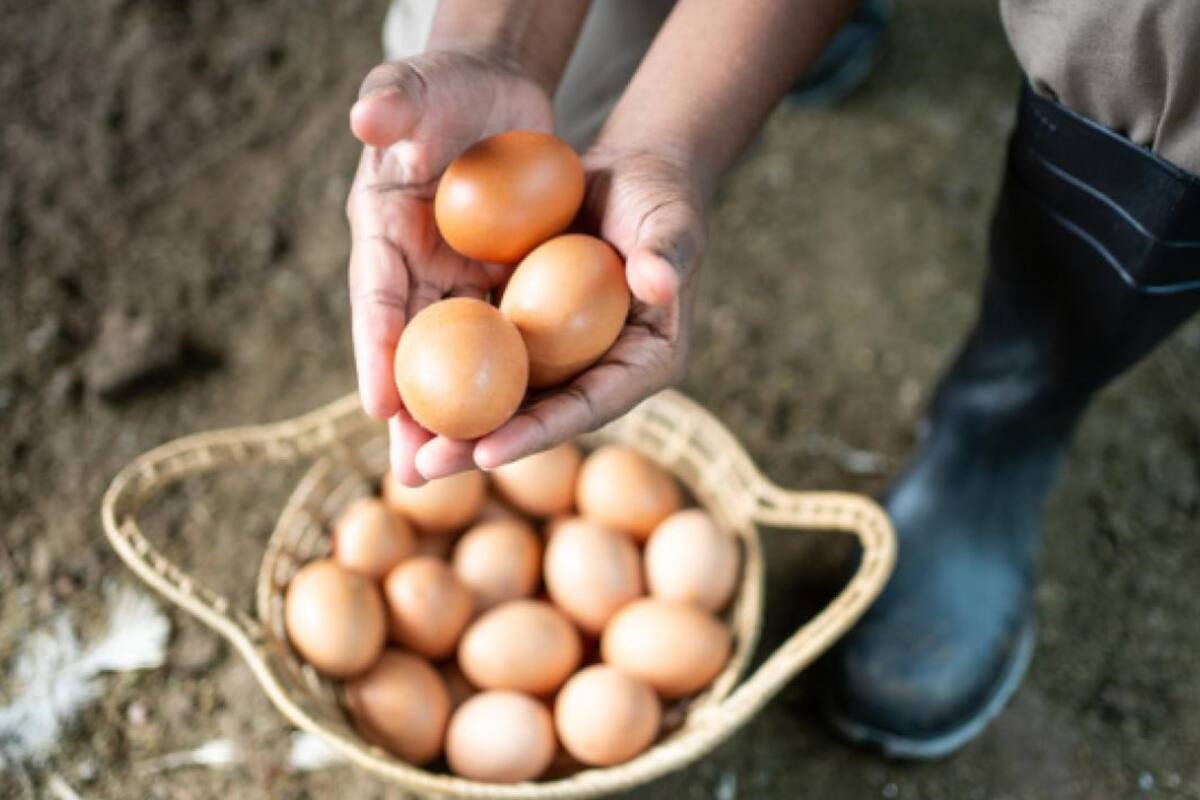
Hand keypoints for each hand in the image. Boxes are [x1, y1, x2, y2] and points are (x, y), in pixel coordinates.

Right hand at [346, 50, 552, 485]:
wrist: (495, 95)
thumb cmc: (449, 86)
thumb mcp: (419, 84)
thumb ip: (394, 99)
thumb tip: (369, 119)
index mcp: (381, 230)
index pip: (376, 295)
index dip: (376, 347)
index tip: (380, 402)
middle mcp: (413, 269)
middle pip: (410, 351)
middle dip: (410, 415)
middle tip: (414, 473)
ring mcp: (455, 283)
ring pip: (455, 362)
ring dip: (455, 417)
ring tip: (452, 475)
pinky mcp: (496, 288)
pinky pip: (501, 343)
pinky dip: (503, 385)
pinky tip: (515, 428)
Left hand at [414, 145, 706, 476]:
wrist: (631, 173)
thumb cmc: (660, 196)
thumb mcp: (670, 222)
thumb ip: (666, 254)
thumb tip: (661, 282)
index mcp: (647, 363)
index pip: (590, 406)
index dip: (540, 432)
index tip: (487, 452)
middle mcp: (604, 372)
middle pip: (540, 419)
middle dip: (480, 447)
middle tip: (424, 467)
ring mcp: (565, 357)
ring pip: (507, 398)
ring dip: (455, 424)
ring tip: (402, 450)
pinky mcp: (532, 333)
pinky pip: (487, 357)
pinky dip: (449, 373)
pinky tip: (400, 391)